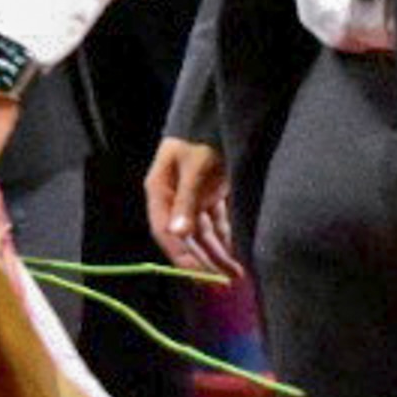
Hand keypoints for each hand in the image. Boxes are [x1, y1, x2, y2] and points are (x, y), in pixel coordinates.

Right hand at [147, 140, 237, 278]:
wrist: (217, 114)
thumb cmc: (202, 137)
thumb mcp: (195, 168)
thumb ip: (187, 201)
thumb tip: (177, 233)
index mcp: (159, 191)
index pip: (166, 232)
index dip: (182, 255)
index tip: (201, 276)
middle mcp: (172, 198)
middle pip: (186, 237)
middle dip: (204, 260)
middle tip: (223, 283)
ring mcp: (191, 197)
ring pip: (202, 233)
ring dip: (217, 253)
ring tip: (236, 274)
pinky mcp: (209, 193)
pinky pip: (216, 223)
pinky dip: (226, 238)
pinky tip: (237, 253)